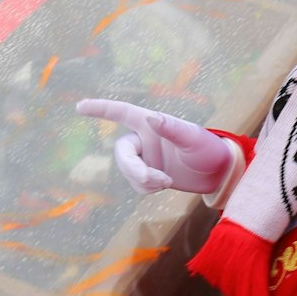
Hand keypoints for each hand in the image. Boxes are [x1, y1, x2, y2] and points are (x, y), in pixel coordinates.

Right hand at [76, 99, 236, 195]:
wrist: (217, 173)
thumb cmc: (208, 149)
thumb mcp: (193, 138)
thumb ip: (172, 129)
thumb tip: (152, 118)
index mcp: (151, 124)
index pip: (122, 113)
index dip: (100, 109)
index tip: (79, 107)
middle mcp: (145, 139)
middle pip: (122, 152)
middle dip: (133, 168)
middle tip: (153, 179)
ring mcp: (146, 158)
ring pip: (128, 171)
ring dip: (143, 180)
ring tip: (166, 181)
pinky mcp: (149, 175)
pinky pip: (136, 184)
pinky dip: (147, 188)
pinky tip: (164, 185)